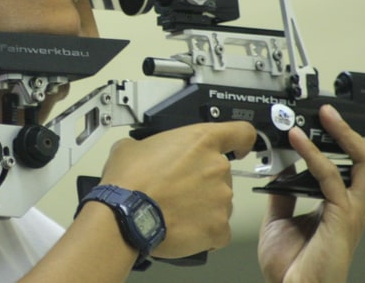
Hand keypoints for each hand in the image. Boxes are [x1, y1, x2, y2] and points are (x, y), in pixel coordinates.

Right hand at [100, 121, 256, 258]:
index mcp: (201, 141)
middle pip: (221, 174)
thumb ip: (151, 145)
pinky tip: (184, 230)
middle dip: (203, 182)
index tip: (238, 147)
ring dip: (204, 207)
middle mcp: (217, 167)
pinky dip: (205, 232)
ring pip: (220, 202)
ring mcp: (221, 198)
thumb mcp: (132, 147)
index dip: (240, 141)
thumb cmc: (128, 183)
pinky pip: (219, 230)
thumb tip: (144, 151)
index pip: (240, 133)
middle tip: (179, 190)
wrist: (124, 216)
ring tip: (176, 212)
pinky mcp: (218, 227)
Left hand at [258, 105, 364, 282]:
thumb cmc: (290, 269)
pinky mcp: (339, 216)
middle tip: (354, 118)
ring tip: (328, 117)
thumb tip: (282, 169)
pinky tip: (297, 141)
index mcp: (343, 209)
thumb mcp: (280, 221)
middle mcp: (354, 209)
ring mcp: (351, 212)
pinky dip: (313, 154)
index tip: (353, 128)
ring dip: (347, 135)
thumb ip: (283, 194)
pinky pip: (330, 176)